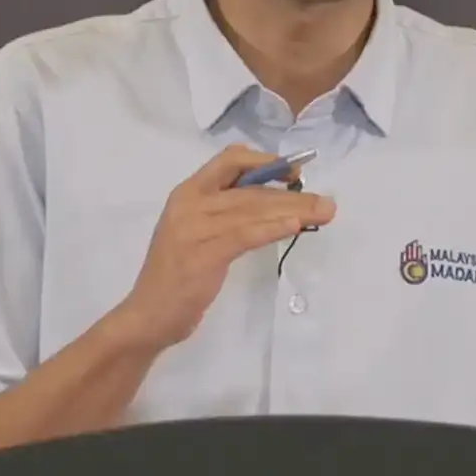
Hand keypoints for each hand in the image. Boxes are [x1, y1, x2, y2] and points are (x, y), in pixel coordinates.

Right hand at [117, 144, 335, 349]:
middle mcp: (189, 203)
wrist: (148, 314)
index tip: (294, 173)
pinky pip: (244, 235)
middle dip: (292, 194)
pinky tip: (295, 227)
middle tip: (326, 203)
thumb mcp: (197, 233)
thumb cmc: (177, 275)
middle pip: (250, 189)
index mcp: (187, 193)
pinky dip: (272, 228)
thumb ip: (225, 213)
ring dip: (293, 211)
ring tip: (323, 213)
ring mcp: (194, 228)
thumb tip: (274, 204)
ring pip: (252, 209)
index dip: (264, 161)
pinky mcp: (203, 254)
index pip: (228, 160)